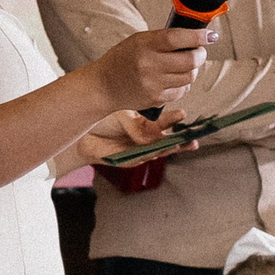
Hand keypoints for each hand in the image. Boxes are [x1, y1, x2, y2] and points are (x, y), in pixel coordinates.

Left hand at [70, 107, 190, 170]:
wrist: (80, 132)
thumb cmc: (101, 120)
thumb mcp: (120, 114)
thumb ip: (135, 123)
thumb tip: (146, 135)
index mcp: (145, 122)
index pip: (163, 120)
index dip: (174, 118)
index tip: (183, 114)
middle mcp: (145, 137)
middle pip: (167, 139)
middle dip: (182, 139)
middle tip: (194, 137)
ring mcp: (138, 149)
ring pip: (159, 150)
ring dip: (172, 148)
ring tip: (183, 145)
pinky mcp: (129, 160)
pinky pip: (144, 158)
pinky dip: (153, 155)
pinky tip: (161, 150)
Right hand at [90, 27, 206, 112]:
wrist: (104, 85)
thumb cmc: (123, 59)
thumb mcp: (138, 41)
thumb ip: (163, 39)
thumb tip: (195, 38)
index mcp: (144, 45)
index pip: (178, 38)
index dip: (199, 36)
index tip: (210, 35)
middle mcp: (149, 65)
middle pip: (190, 60)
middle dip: (201, 54)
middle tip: (199, 51)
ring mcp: (153, 84)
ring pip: (190, 76)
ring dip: (192, 69)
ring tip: (183, 65)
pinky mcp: (156, 99)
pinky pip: (182, 91)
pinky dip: (183, 84)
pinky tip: (174, 78)